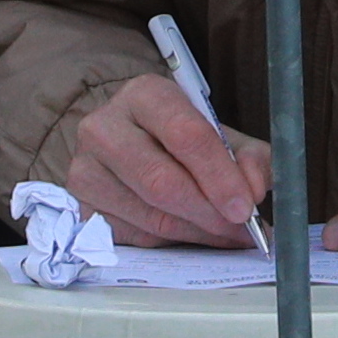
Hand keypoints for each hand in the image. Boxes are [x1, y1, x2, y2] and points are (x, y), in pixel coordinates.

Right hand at [59, 69, 275, 249]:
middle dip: (209, 211)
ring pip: (150, 216)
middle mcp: (104, 127)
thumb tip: (255, 189)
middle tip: (240, 228)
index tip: (245, 206)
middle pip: (162, 181)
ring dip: (197, 232)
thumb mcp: (222, 134)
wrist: (127, 142)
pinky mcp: (82, 207)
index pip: (185, 135)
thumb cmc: (178, 137)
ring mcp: (85, 169)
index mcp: (144, 95)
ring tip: (226, 235)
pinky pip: (136, 236)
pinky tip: (194, 235)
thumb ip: (249, 157)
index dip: (220, 176)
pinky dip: (173, 242)